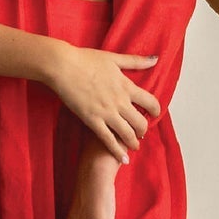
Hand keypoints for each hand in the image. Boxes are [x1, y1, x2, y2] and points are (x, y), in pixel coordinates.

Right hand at [43, 42, 160, 161]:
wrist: (62, 66)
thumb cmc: (86, 59)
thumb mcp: (114, 58)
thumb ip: (136, 61)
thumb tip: (156, 59)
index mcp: (126, 86)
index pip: (150, 102)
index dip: (155, 110)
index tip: (153, 113)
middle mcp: (120, 102)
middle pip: (141, 122)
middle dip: (143, 130)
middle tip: (141, 132)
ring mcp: (106, 113)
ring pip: (128, 134)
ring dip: (133, 142)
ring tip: (133, 145)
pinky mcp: (92, 121)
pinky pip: (108, 140)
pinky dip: (118, 152)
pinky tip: (124, 159)